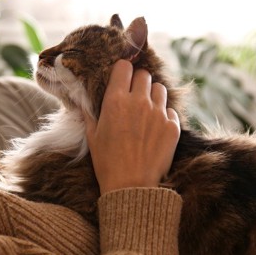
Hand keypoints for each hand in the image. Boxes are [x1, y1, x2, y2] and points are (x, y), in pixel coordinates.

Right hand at [84, 59, 179, 193]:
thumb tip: (82, 99)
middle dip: (138, 81)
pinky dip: (164, 115)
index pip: (124, 67)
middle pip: (144, 74)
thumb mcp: (92, 135)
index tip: (121, 78)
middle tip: (133, 95)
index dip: (122, 71)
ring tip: (146, 110)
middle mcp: (138, 102)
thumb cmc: (107, 162)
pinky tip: (155, 128)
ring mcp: (158, 113)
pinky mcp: (173, 126)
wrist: (131, 187)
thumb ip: (89, 112)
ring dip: (153, 95)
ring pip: (160, 89)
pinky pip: (170, 110)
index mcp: (115, 100)